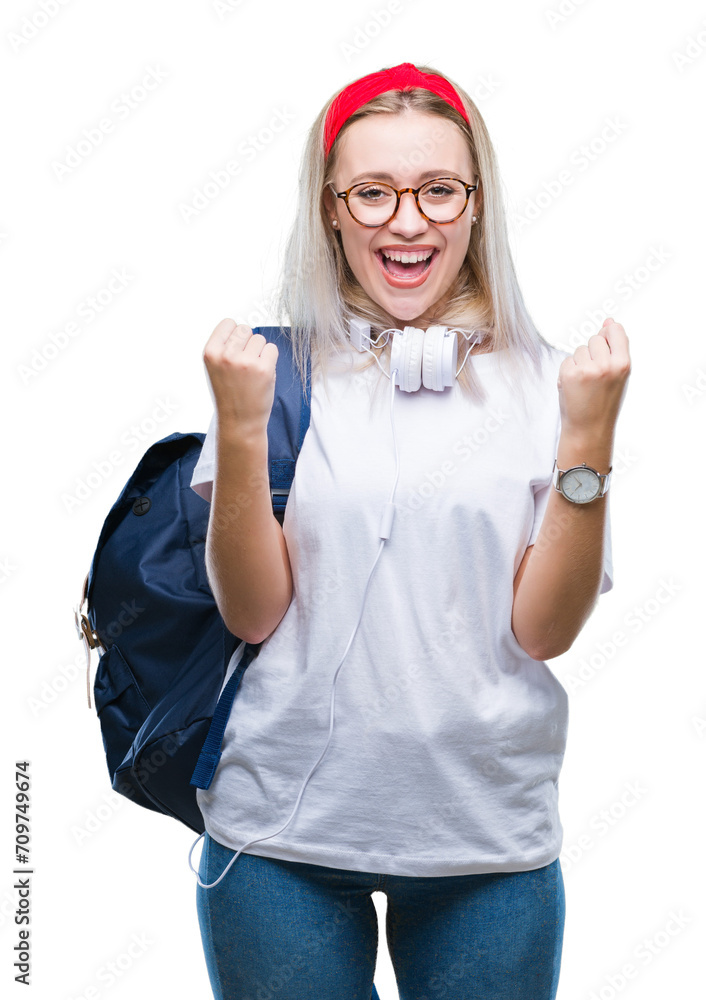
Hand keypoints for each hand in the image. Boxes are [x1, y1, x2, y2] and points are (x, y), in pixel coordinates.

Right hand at [202, 319, 277, 433]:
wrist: (239, 422)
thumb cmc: (228, 394)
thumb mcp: (215, 367)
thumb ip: (224, 346)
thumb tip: (242, 328)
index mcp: (210, 352)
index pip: (228, 323)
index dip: (234, 335)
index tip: (235, 349)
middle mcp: (226, 355)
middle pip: (245, 329)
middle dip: (247, 343)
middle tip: (244, 364)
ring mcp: (246, 362)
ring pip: (260, 338)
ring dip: (259, 352)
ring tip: (252, 371)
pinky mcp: (264, 369)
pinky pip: (272, 349)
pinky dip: (270, 359)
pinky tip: (262, 374)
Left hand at [557, 318, 630, 444]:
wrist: (589, 428)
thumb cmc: (605, 403)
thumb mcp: (618, 375)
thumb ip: (615, 348)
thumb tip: (608, 322)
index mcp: (623, 364)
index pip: (615, 331)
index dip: (609, 335)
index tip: (606, 343)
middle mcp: (605, 365)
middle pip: (595, 339)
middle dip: (593, 352)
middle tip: (596, 374)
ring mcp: (586, 369)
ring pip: (580, 349)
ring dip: (580, 361)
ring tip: (586, 382)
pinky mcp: (568, 374)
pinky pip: (567, 359)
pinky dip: (569, 370)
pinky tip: (575, 385)